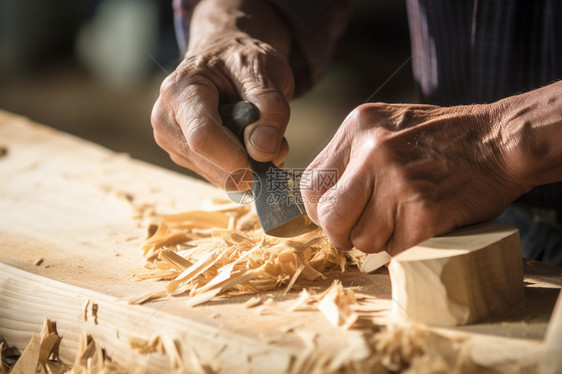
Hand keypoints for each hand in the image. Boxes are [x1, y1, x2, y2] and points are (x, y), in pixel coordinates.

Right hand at [151, 0, 292, 188]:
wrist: (222, 58)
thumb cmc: (241, 59)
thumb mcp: (265, 69)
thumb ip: (270, 106)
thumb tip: (262, 150)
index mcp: (181, 90)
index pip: (203, 136)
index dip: (236, 157)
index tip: (267, 160)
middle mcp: (166, 119)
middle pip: (209, 162)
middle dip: (249, 163)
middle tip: (278, 146)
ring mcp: (171, 141)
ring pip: (216, 174)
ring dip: (247, 166)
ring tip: (262, 136)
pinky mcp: (183, 156)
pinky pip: (217, 175)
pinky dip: (239, 168)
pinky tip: (247, 144)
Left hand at [302, 102, 528, 254]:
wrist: (501, 140)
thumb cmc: (444, 137)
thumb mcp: (388, 124)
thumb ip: (353, 156)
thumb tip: (325, 202)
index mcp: (358, 127)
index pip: (311, 185)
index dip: (320, 210)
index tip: (337, 216)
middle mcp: (372, 153)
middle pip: (330, 218)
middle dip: (343, 235)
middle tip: (364, 230)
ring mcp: (398, 183)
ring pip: (363, 241)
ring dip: (381, 240)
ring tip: (405, 218)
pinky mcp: (424, 214)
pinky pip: (395, 250)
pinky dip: (407, 246)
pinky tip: (423, 225)